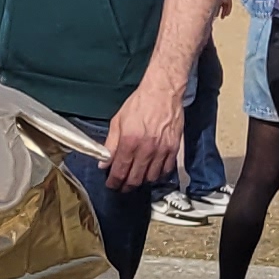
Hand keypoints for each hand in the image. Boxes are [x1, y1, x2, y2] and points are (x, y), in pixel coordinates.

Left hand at [100, 73, 185, 190]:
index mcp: (129, 141)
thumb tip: (103, 163)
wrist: (163, 92)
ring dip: (142, 182)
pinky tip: (151, 172)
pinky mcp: (174, 148)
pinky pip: (166, 170)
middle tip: (121, 186)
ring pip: (151, 178)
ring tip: (136, 179)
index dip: (114, 182)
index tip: (111, 185)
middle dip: (126, 186)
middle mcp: (146, 149)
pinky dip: (158, 175)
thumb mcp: (118, 121)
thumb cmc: (139, 104)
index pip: (120, 170)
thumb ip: (110, 144)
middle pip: (135, 178)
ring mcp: (162, 150)